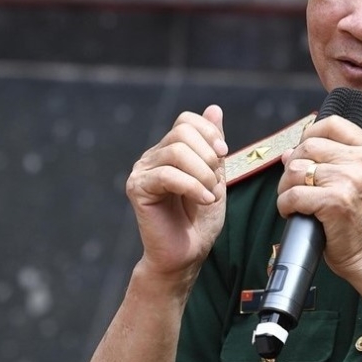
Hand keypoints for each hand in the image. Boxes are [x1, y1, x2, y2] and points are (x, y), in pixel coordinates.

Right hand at [126, 105, 228, 279]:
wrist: (186, 254)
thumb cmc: (200, 220)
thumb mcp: (215, 176)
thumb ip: (212, 145)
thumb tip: (214, 108)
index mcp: (170, 151)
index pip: (186, 120)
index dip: (208, 132)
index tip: (223, 154)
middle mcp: (153, 157)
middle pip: (182, 132)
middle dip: (208, 155)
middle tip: (216, 181)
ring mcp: (142, 171)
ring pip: (176, 151)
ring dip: (203, 174)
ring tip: (210, 195)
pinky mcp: (138, 188)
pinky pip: (167, 175)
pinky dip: (192, 186)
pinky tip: (203, 200)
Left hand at [277, 115, 361, 284]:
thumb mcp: (356, 183)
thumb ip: (328, 162)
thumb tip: (289, 152)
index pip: (332, 124)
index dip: (310, 136)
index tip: (304, 155)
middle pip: (309, 146)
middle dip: (293, 166)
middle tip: (295, 186)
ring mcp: (350, 181)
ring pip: (296, 170)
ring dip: (286, 187)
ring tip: (294, 202)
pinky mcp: (335, 202)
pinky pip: (293, 195)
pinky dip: (285, 205)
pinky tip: (293, 214)